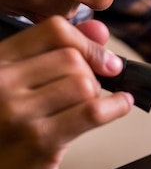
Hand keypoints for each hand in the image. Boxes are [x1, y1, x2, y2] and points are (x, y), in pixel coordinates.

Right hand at [0, 16, 132, 168]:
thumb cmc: (4, 131)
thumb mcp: (21, 83)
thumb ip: (56, 52)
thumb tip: (99, 29)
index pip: (53, 31)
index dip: (87, 42)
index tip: (104, 58)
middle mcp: (2, 82)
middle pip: (73, 58)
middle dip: (92, 74)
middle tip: (92, 91)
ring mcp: (19, 111)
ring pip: (85, 84)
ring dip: (97, 94)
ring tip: (87, 107)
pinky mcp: (41, 139)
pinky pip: (92, 111)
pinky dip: (116, 106)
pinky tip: (121, 105)